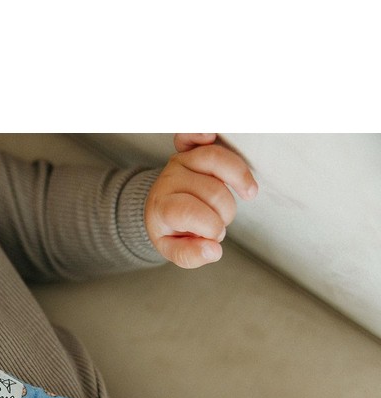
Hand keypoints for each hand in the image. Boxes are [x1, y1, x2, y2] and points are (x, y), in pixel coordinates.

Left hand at [145, 133, 258, 268]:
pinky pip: (194, 134)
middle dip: (224, 213)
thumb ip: (191, 255)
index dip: (210, 226)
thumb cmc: (171, 229)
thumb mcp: (174, 249)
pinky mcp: (188, 149)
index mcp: (162, 208)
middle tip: (220, 222)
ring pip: (215, 160)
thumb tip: (214, 251)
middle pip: (211, 191)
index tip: (215, 237)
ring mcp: (179, 162)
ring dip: (238, 179)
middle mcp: (169, 181)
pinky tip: (212, 135)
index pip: (188, 212)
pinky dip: (203, 131)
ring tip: (248, 194)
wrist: (159, 208)